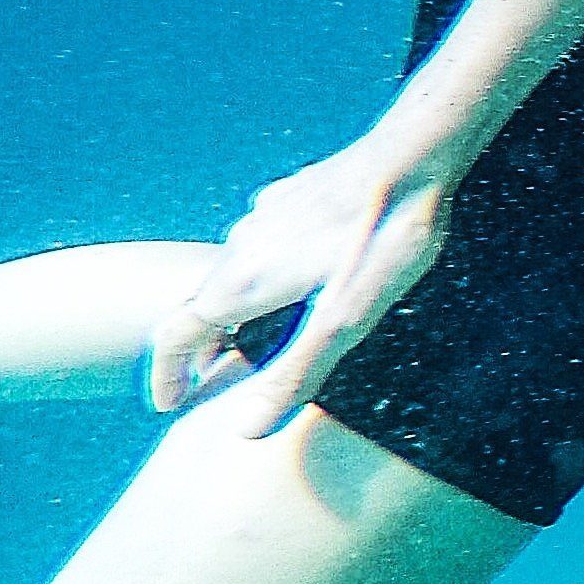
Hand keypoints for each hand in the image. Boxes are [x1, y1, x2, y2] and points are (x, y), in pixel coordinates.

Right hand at [148, 135, 458, 431]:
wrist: (415, 153)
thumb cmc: (386, 238)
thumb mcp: (347, 318)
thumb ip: (296, 373)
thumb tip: (245, 431)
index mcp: (242, 281)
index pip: (175, 335)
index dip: (168, 374)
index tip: (169, 403)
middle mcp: (241, 245)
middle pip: (198, 303)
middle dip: (196, 344)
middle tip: (206, 377)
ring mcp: (266, 214)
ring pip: (231, 268)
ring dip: (229, 305)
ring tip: (249, 332)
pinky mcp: (294, 195)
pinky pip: (263, 239)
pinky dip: (262, 268)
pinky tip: (295, 271)